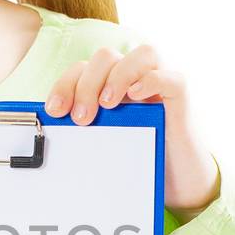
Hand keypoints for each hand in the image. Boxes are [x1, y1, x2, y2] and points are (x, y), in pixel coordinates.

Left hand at [44, 43, 220, 214]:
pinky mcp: (181, 97)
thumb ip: (86, 124)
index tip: (54, 111)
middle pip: (107, 57)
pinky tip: (135, 97)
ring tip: (107, 105)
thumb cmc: (137, 155)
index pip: (83, 69)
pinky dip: (151, 81)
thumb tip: (52, 123)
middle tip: (81, 118)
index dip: (65, 84)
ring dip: (118, 76)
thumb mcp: (104, 139)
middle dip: (87, 84)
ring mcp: (160, 83)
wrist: (175, 179)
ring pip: (143, 54)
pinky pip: (171, 77)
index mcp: (110, 83)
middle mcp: (135, 76)